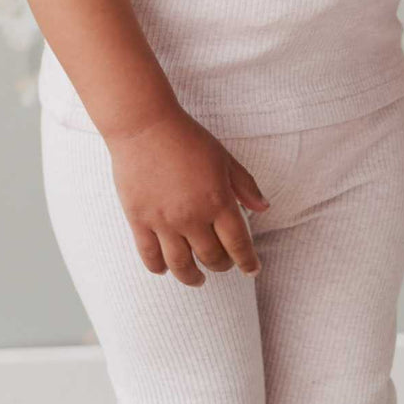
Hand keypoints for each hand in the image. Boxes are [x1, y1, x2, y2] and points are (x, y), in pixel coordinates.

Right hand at [106, 108, 270, 286]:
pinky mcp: (139, 220)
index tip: (252, 270)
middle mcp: (192, 216)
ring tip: (197, 279)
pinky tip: (166, 268)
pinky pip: (150, 257)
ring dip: (192, 277)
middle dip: (223, 265)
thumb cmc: (187, 137)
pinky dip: (160, 268)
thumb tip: (264, 208)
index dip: (248, 261)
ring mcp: (164, 221)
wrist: (144, 125)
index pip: (239, 244)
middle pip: (212, 258)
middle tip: (223, 265)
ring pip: (181, 266)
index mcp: (217, 200)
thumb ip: (245, 185)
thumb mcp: (223, 157)